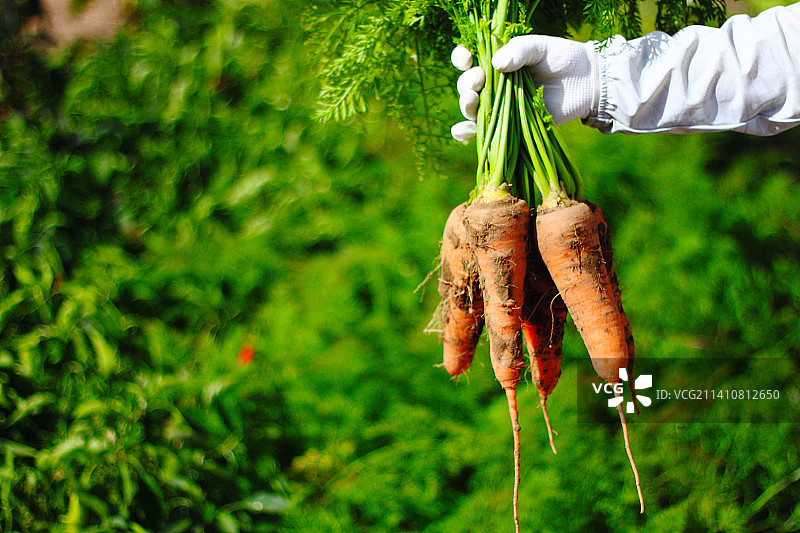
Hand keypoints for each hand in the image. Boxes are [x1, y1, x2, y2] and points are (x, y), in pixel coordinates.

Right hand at [450, 36, 596, 141]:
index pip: (469, 60)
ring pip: (471, 108)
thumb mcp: (541, 47)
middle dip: (467, 83)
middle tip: (479, 79)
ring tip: (472, 99)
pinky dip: (466, 133)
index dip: (461, 59)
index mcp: (497, 62)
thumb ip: (519, 51)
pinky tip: (461, 131)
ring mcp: (499, 107)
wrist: (586, 83)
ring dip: (466, 105)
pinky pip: (481, 132)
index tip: (467, 58)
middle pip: (467, 86)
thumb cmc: (563, 59)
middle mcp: (494, 85)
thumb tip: (495, 64)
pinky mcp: (508, 127)